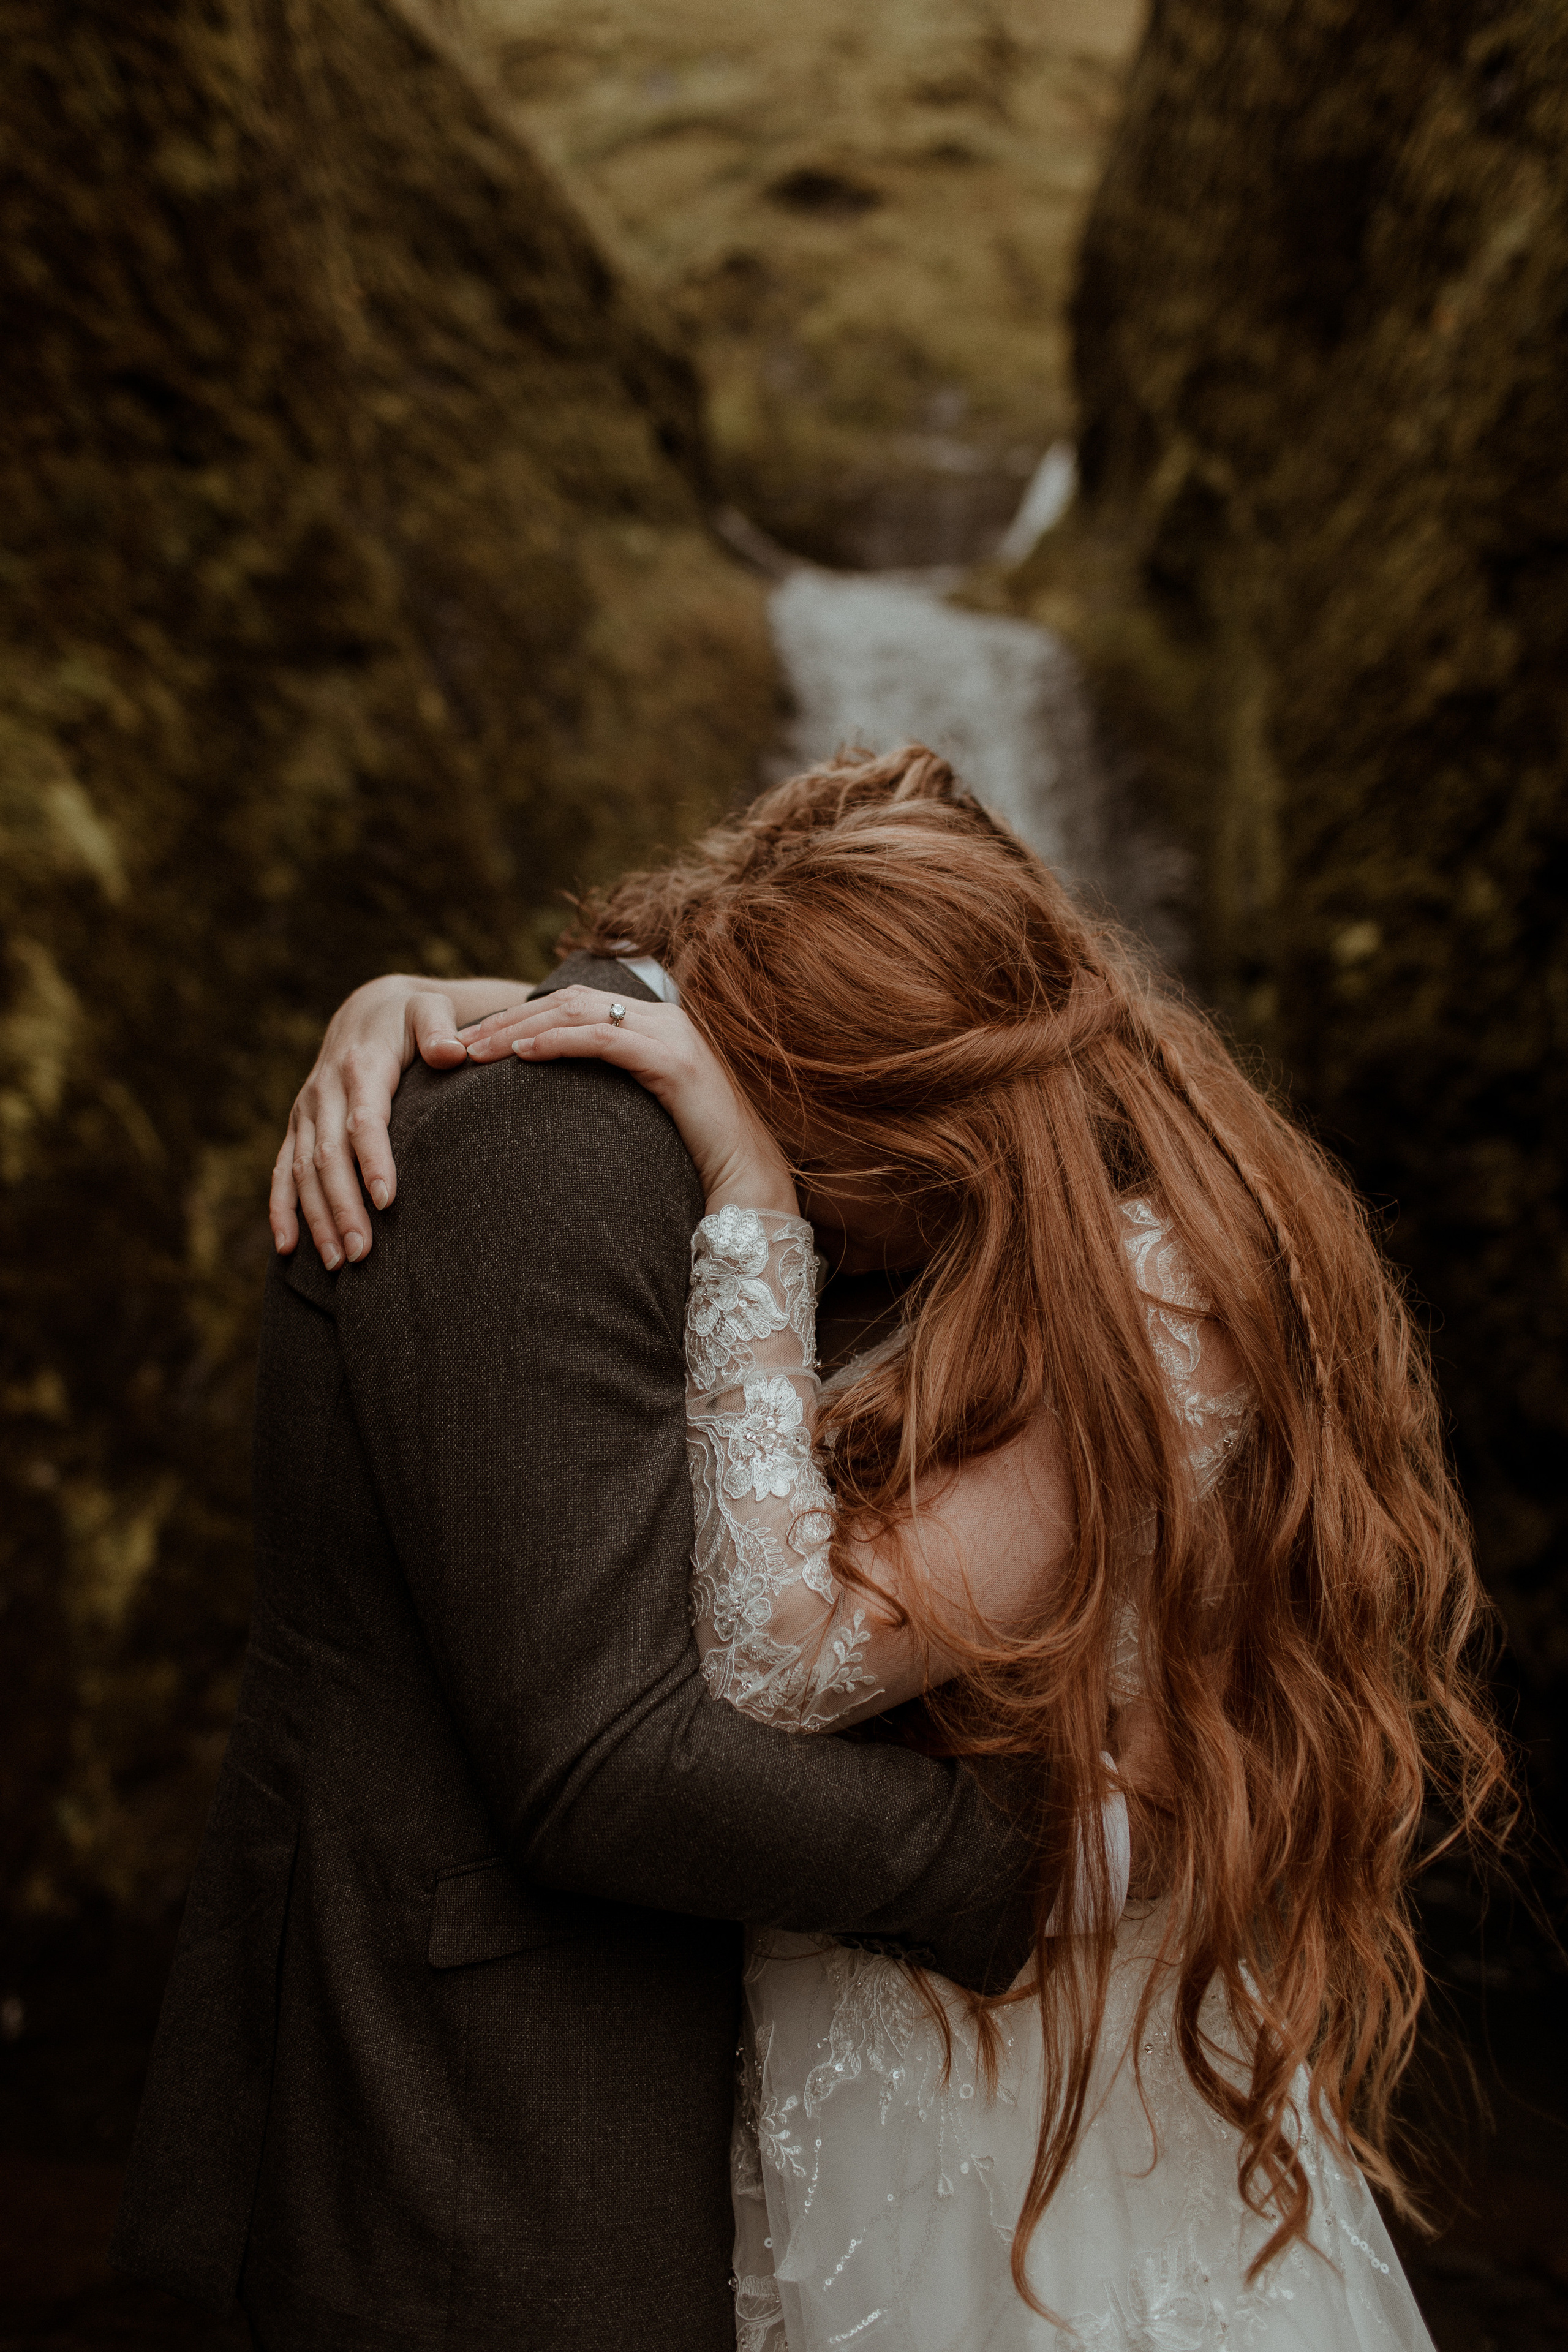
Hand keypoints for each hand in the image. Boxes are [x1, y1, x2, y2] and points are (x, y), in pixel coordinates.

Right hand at [269, 977, 468, 1264]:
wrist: (367, 1010)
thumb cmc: (409, 1018)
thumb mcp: (428, 1009)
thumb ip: (439, 1028)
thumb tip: (452, 1052)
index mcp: (359, 1067)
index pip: (363, 1119)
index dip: (373, 1159)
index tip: (388, 1199)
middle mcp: (324, 1091)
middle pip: (329, 1156)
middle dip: (343, 1206)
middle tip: (363, 1253)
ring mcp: (306, 1112)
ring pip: (303, 1172)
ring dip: (317, 1218)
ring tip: (339, 1263)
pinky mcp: (297, 1127)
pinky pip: (281, 1172)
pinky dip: (281, 1209)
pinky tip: (288, 1247)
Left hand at [463, 987, 797, 1216]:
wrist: (747, 1181)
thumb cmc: (691, 1156)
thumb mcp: (639, 1112)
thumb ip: (608, 1091)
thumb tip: (555, 1103)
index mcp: (654, 1024)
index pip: (575, 1004)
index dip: (521, 1015)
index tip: (476, 1040)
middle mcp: (664, 1017)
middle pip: (569, 1001)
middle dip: (510, 1017)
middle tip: (460, 1042)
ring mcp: (671, 1035)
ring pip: (581, 1012)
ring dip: (522, 1027)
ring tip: (477, 1049)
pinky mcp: (674, 1062)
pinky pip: (605, 1040)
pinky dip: (559, 1042)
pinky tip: (522, 1054)